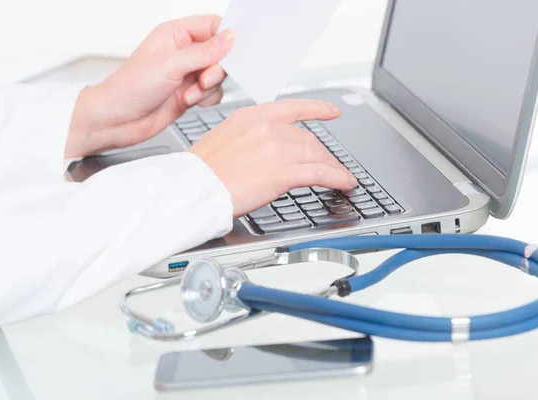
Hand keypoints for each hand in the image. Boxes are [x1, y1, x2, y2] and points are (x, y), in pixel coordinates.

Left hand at [65, 15, 233, 158]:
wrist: (116, 120)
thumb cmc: (129, 88)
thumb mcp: (171, 64)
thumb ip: (204, 52)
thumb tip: (229, 38)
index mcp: (175, 34)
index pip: (212, 26)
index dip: (225, 39)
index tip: (229, 54)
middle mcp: (182, 52)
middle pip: (220, 53)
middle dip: (217, 69)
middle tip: (203, 78)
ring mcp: (186, 74)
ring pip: (217, 75)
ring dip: (209, 87)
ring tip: (190, 94)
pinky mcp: (188, 94)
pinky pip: (211, 93)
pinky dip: (206, 99)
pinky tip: (189, 102)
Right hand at [189, 99, 356, 217]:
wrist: (192, 188)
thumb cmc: (201, 171)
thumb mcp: (224, 139)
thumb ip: (250, 137)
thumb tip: (265, 148)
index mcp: (251, 116)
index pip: (293, 108)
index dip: (317, 109)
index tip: (332, 111)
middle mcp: (267, 128)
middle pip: (307, 138)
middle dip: (322, 153)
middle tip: (329, 163)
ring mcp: (276, 149)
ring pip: (316, 155)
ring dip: (332, 167)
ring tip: (340, 176)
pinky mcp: (282, 173)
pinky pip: (319, 173)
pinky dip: (337, 177)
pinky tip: (344, 182)